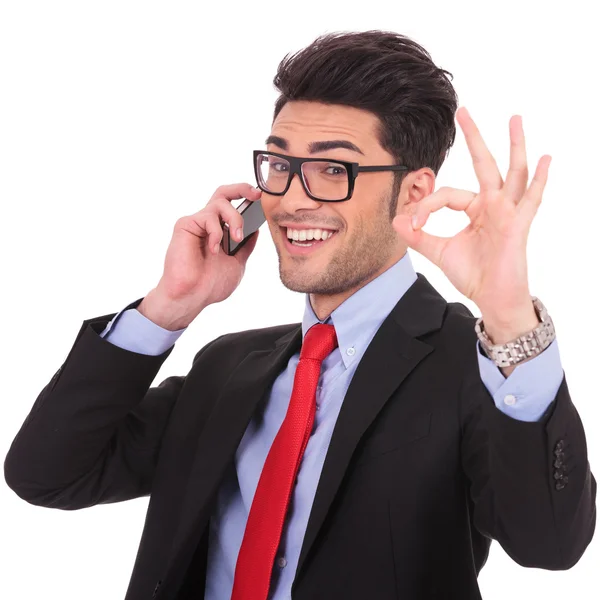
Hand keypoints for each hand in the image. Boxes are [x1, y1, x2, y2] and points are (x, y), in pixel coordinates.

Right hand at [139, 183, 261, 328]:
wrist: (191, 297)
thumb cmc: (210, 285)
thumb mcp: (237, 263)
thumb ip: (246, 246)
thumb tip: (256, 230)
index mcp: (220, 232)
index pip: (233, 207)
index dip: (247, 199)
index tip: (262, 200)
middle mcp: (208, 224)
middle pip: (224, 194)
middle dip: (242, 189)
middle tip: (256, 195)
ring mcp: (197, 224)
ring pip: (220, 203)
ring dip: (234, 218)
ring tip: (236, 238)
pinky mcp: (185, 225)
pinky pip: (207, 217)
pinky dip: (216, 232)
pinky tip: (214, 250)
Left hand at [392, 106, 550, 324]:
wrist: (492, 298)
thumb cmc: (473, 274)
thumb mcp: (440, 252)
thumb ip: (419, 236)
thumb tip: (396, 220)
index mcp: (475, 209)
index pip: (447, 194)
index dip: (427, 205)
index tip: (413, 222)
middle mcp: (493, 205)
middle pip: (483, 164)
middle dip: (474, 137)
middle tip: (463, 111)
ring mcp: (508, 212)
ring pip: (512, 172)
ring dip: (513, 145)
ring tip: (514, 119)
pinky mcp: (518, 224)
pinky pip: (530, 199)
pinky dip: (539, 180)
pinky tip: (546, 159)